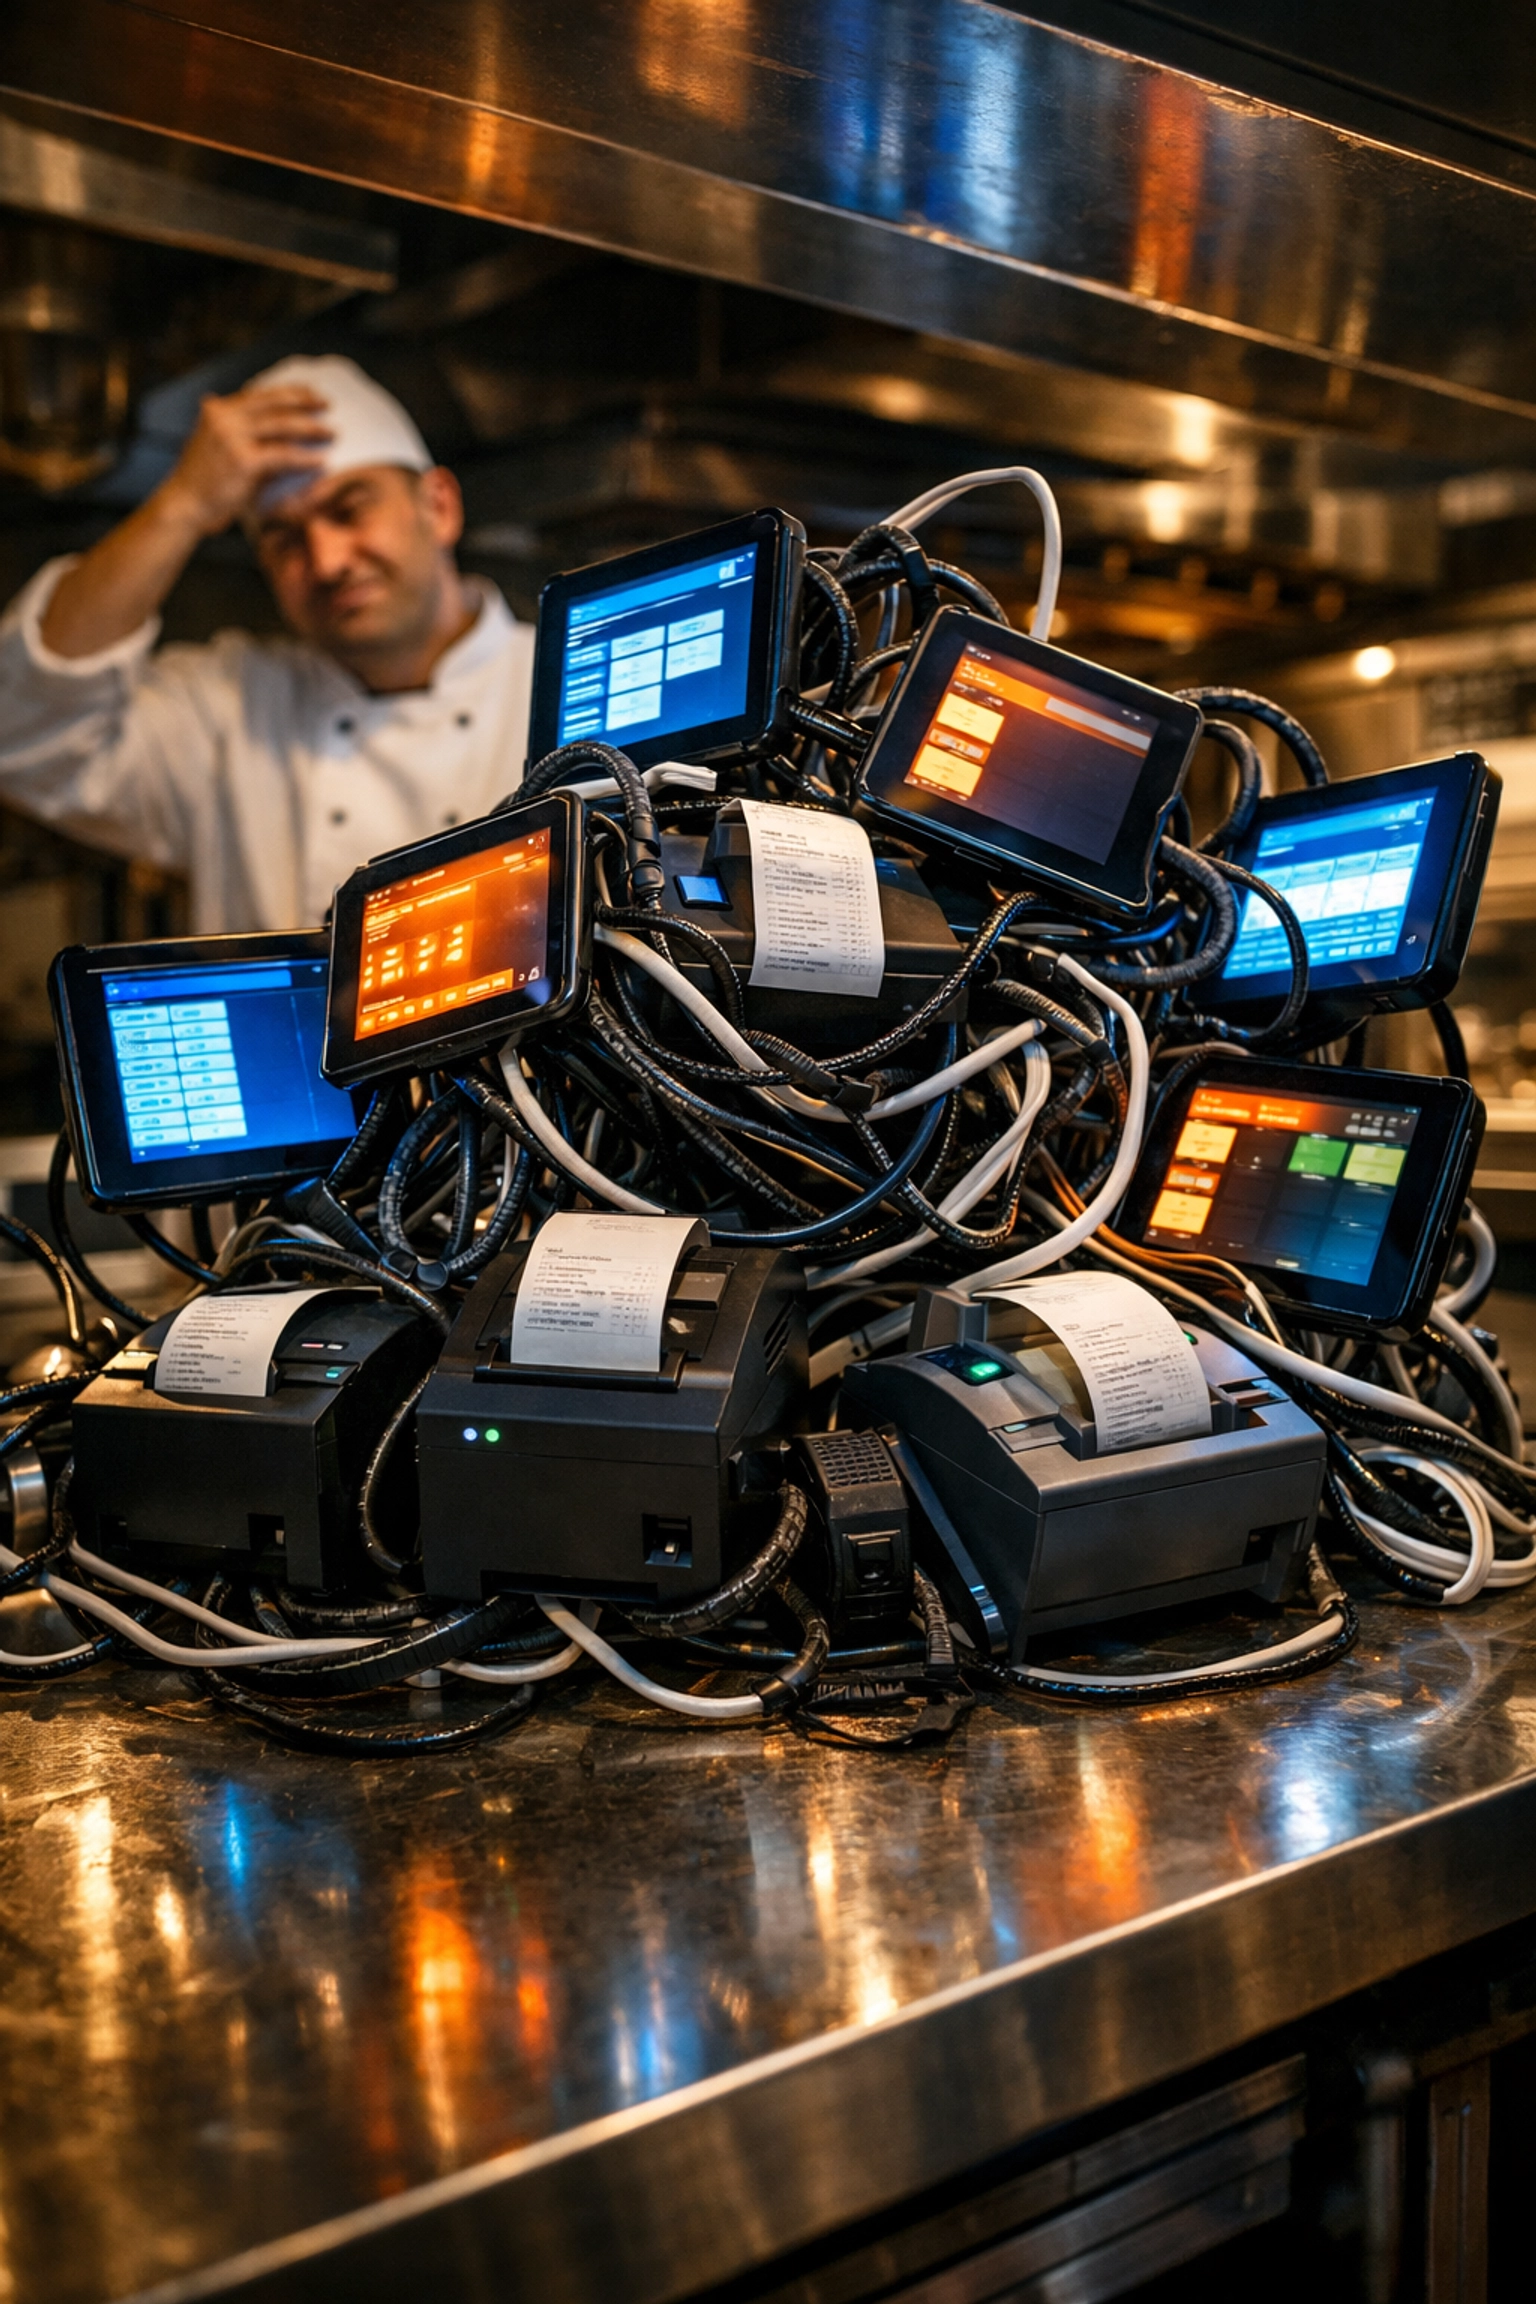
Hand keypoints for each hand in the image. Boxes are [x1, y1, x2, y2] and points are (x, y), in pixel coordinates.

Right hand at [156, 385, 331, 536]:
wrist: (184, 505)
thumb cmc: (206, 482)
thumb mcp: (222, 448)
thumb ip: (245, 435)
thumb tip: (285, 433)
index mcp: (217, 409)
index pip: (259, 394)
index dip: (288, 391)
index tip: (309, 392)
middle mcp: (223, 417)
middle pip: (273, 404)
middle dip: (304, 402)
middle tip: (327, 404)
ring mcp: (232, 436)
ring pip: (282, 426)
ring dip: (311, 428)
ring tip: (332, 432)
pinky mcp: (243, 460)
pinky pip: (283, 455)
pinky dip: (305, 458)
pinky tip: (321, 461)